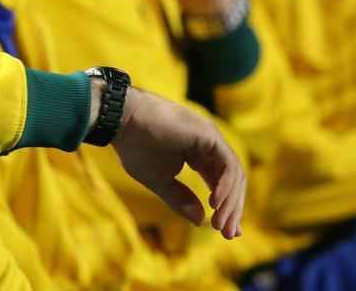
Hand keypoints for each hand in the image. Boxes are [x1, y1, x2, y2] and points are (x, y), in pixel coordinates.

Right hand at [110, 85, 244, 238]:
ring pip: (234, 174)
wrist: (122, 122)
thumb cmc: (136, 146)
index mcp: (198, 155)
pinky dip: (226, 186)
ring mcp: (211, 139)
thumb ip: (180, 198)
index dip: (225, 207)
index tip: (226, 232)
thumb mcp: (159, 181)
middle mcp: (209, 146)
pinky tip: (216, 203)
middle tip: (229, 234)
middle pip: (231, 181)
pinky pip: (228, 164)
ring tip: (220, 224)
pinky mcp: (209, 135)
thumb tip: (201, 221)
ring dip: (230, 202)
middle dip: (232, 209)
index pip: (219, 183)